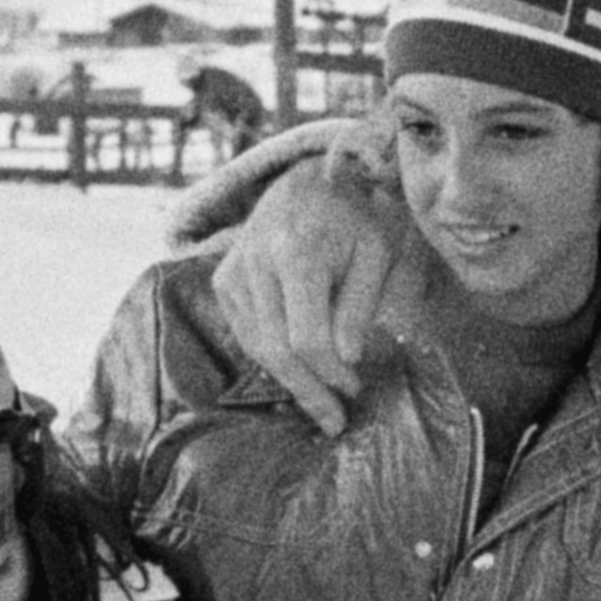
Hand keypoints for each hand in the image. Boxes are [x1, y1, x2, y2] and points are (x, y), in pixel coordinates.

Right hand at [202, 141, 427, 440]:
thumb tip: (344, 360)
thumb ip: (359, 306)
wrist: (309, 179)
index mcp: (296, 252)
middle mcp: (254, 262)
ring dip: (289, 381)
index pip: (306, 336)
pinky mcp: (224, 280)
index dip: (330, 373)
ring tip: (322, 403)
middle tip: (335, 420)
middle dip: (308, 391)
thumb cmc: (354, 218)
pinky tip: (300, 373)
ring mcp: (233, 271)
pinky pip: (246, 334)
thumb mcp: (376, 254)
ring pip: (256, 347)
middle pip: (276, 349)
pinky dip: (271, 359)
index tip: (354, 390)